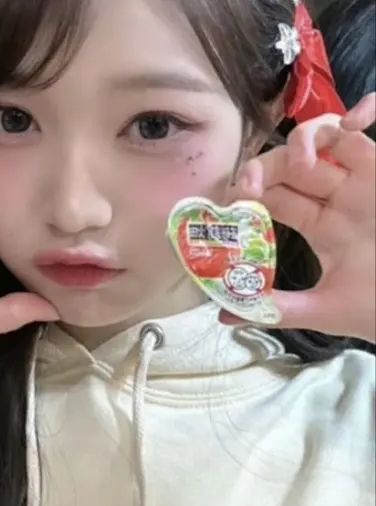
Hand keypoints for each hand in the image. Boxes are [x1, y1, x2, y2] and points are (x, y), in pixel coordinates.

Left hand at [224, 93, 375, 342]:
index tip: (230, 202)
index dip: (248, 194)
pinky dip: (365, 109)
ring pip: (326, 138)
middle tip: (249, 184)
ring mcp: (364, 179)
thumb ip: (275, 308)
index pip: (274, 197)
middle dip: (264, 167)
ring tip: (301, 163)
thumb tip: (223, 316)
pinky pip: (365, 133)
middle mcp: (337, 198)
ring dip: (303, 140)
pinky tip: (355, 120)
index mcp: (319, 225)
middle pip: (290, 166)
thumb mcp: (321, 310)